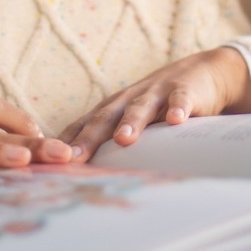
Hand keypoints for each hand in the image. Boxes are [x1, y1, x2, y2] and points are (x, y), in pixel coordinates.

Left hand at [60, 46, 250, 161]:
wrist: (202, 73)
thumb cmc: (158, 105)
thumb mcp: (130, 120)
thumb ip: (111, 143)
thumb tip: (81, 178)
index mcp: (111, 109)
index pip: (82, 126)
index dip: (66, 144)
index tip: (48, 165)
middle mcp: (127, 99)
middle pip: (104, 118)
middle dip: (89, 138)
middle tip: (74, 158)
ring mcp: (155, 93)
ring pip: (139, 108)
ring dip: (131, 122)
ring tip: (123, 139)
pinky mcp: (183, 90)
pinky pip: (180, 100)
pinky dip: (177, 108)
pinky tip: (176, 120)